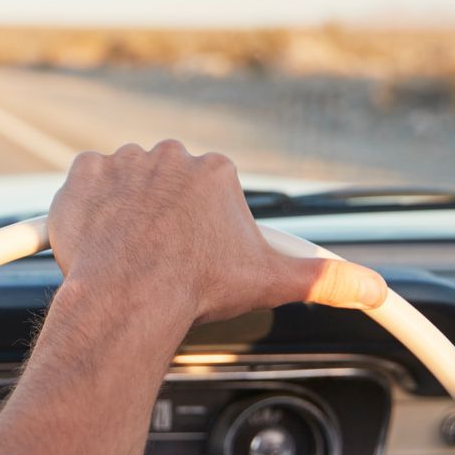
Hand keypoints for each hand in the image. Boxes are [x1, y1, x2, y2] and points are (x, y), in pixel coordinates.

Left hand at [48, 141, 388, 330]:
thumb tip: (372, 285)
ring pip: (126, 184)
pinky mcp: (82, 174)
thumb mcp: (269, 282)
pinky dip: (88, 206)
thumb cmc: (196, 288)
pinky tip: (99, 236)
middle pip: (167, 185)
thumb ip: (324, 278)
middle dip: (165, 217)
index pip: (209, 192)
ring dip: (126, 211)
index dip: (201, 227)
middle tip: (162, 257)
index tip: (195, 252)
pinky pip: (85, 183)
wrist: (129, 298)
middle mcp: (169, 156)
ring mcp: (122, 162)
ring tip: (130, 253)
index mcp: (215, 171)